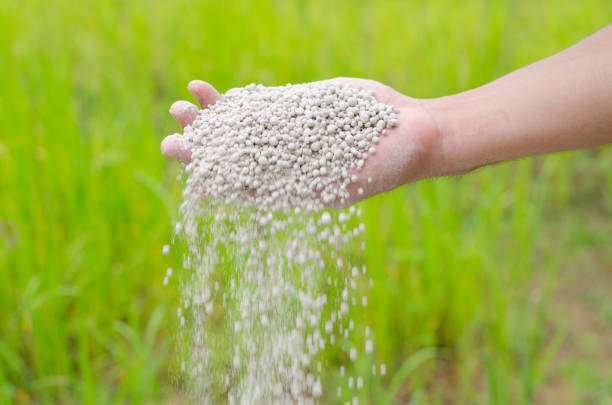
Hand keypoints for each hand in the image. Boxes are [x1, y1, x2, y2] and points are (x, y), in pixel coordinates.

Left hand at [162, 78, 443, 207]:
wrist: (410, 131)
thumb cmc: (385, 163)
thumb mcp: (342, 179)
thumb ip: (303, 182)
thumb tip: (249, 191)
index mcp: (289, 190)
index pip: (240, 187)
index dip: (211, 174)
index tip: (187, 164)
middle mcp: (282, 164)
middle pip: (232, 158)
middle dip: (203, 147)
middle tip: (172, 138)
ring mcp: (287, 135)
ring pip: (238, 129)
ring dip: (208, 120)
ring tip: (179, 107)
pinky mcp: (295, 110)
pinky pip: (256, 105)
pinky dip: (231, 99)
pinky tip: (205, 90)